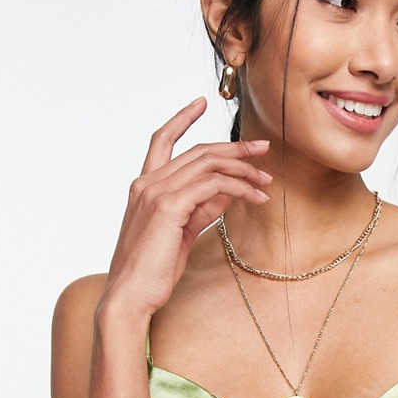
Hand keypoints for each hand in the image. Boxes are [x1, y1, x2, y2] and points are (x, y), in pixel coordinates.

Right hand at [103, 96, 270, 318]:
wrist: (130, 296)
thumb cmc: (153, 269)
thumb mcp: (181, 232)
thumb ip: (201, 208)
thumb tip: (228, 192)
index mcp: (144, 186)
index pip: (161, 140)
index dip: (182, 119)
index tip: (201, 102)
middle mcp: (147, 183)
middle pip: (198, 151)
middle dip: (234, 148)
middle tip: (262, 148)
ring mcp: (156, 192)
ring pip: (208, 164)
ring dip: (243, 168)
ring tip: (266, 178)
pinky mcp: (169, 207)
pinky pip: (213, 185)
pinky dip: (239, 187)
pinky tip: (256, 196)